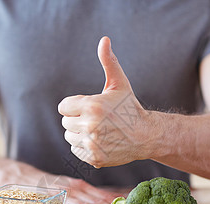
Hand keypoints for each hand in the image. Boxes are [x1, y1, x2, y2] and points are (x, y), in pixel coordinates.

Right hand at [42, 174, 118, 203]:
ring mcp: (64, 195)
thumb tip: (107, 203)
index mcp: (82, 186)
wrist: (25, 179)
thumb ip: (86, 195)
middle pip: (97, 202)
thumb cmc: (52, 186)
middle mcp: (75, 189)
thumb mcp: (71, 187)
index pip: (103, 195)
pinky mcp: (51, 202)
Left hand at [58, 36, 151, 167]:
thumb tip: (104, 40)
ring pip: (69, 137)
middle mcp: (90, 126)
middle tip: (96, 119)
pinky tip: (99, 141)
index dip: (74, 106)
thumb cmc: (130, 108)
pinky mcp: (94, 158)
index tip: (88, 107)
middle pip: (66, 122)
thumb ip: (108, 62)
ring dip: (79, 134)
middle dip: (77, 119)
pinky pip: (76, 151)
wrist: (146, 136)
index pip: (63, 107)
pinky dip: (84, 147)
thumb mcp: (119, 84)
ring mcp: (92, 144)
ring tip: (97, 130)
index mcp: (92, 106)